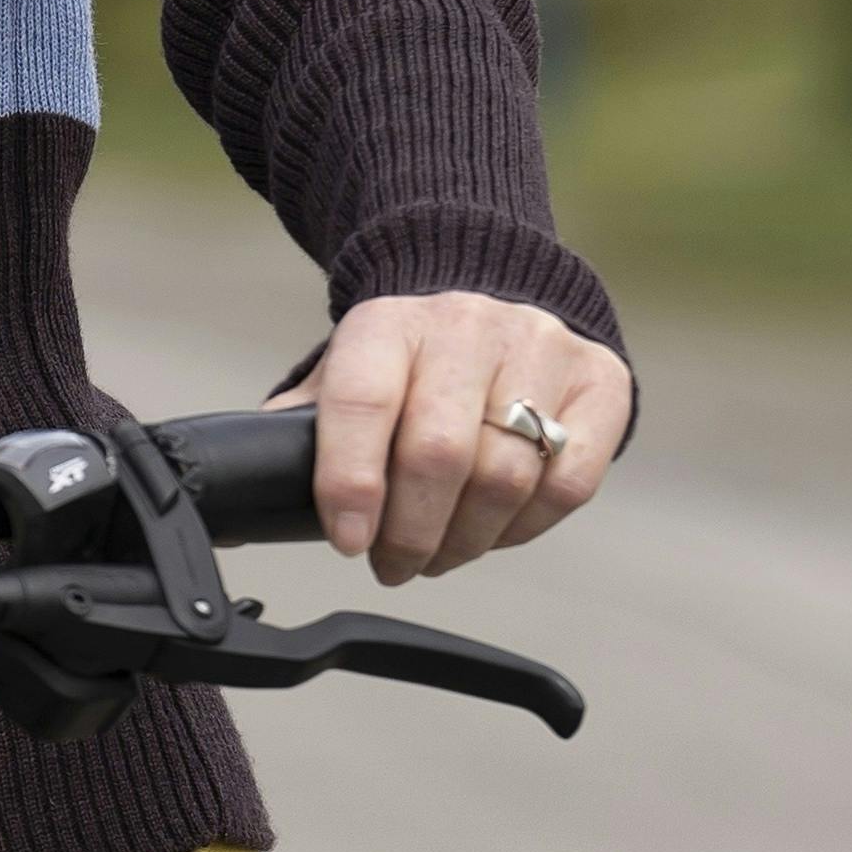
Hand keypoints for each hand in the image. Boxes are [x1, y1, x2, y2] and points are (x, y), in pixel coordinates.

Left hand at [270, 292, 627, 587]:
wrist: (493, 286)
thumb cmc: (408, 356)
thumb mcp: (347, 368)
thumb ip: (304, 425)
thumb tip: (250, 493)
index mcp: (387, 322)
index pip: (361, 402)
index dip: (351, 482)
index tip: (348, 541)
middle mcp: (465, 327)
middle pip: (438, 451)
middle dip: (410, 532)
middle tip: (394, 565)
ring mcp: (540, 349)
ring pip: (505, 476)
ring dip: (466, 541)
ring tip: (438, 555)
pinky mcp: (601, 383)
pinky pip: (568, 483)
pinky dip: (527, 528)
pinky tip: (494, 531)